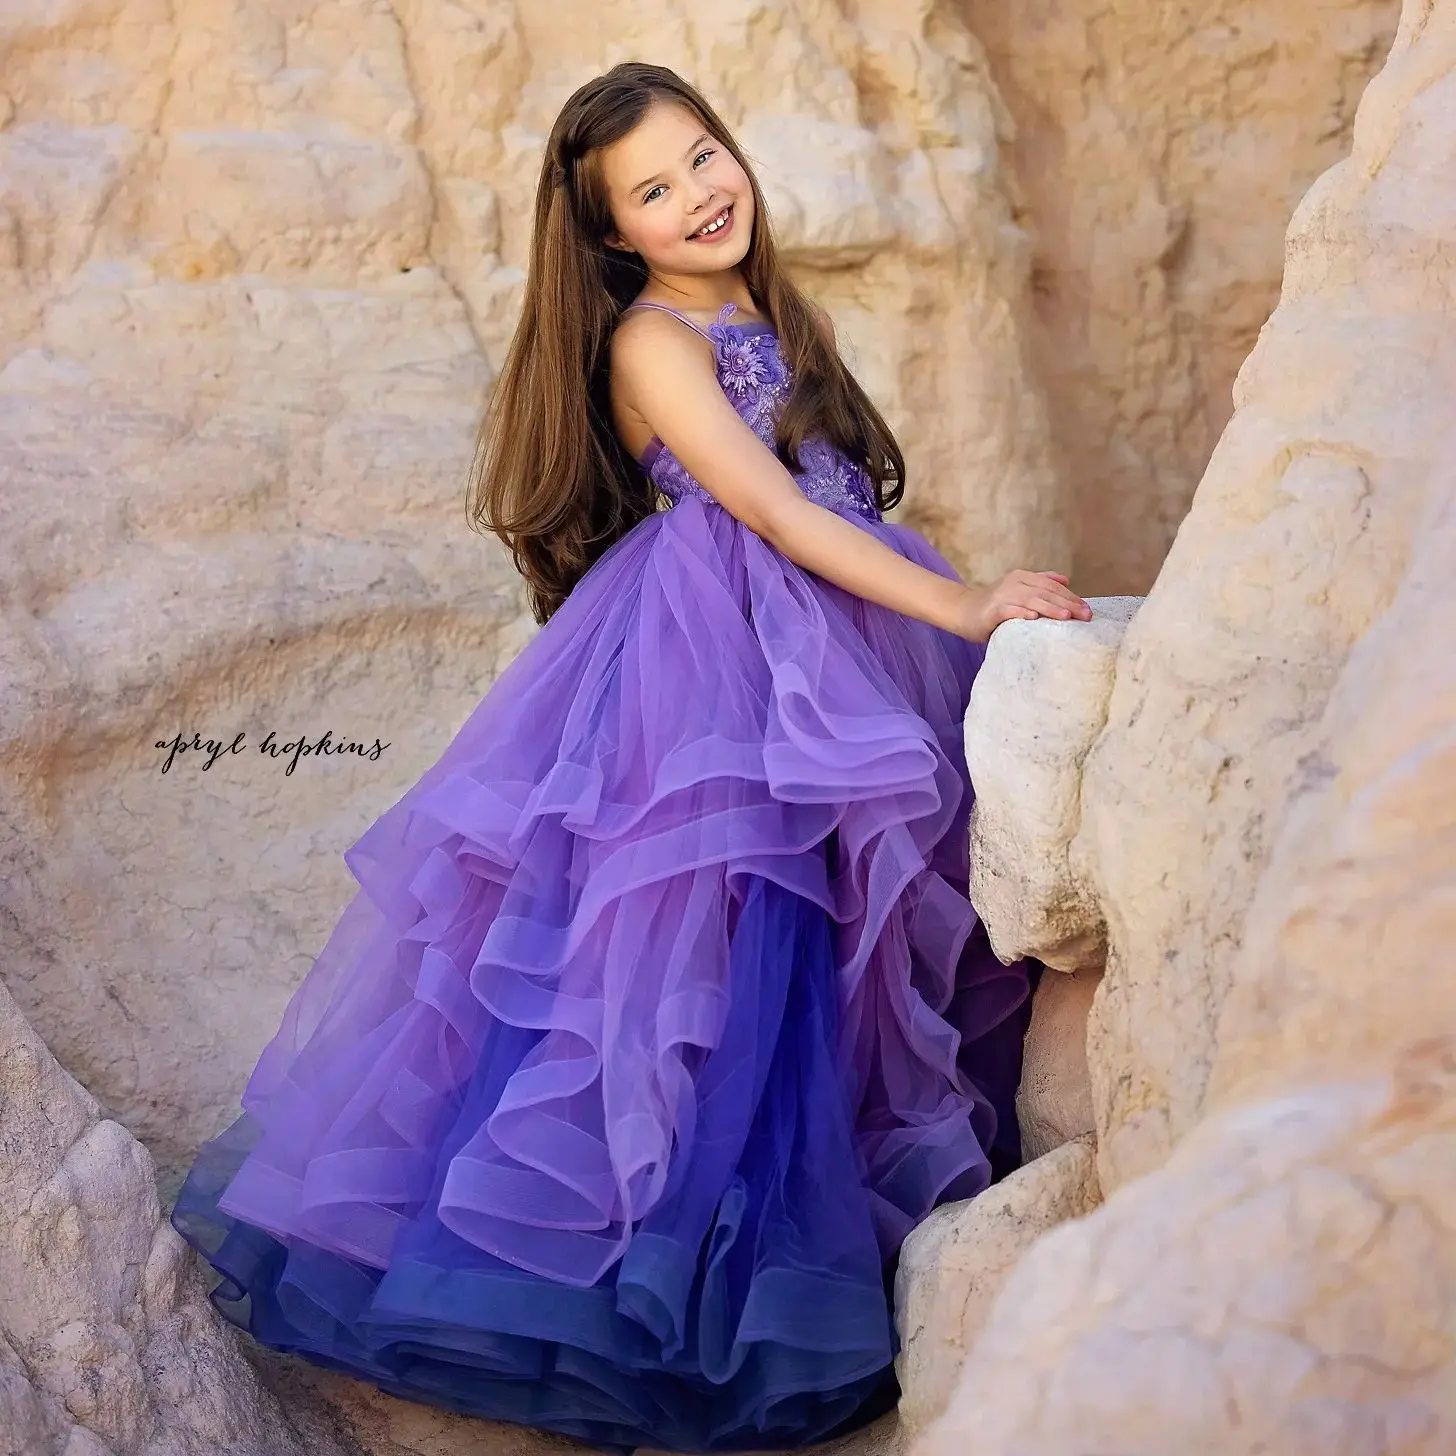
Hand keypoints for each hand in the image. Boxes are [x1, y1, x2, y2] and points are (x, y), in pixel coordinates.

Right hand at [954, 570, 1092, 642]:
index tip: (1087, 610)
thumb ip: (1041, 582)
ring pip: (1031, 600)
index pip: (1053, 587)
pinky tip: (1033, 618)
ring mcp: (1002, 596)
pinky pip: (1008, 610)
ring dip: (1050, 608)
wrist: (962, 610)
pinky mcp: (991, 610)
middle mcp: (1014, 583)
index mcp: (1023, 577)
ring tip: (1067, 616)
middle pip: (1046, 592)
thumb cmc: (994, 604)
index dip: (1071, 597)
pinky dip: (1021, 613)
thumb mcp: (1019, 589)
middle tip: (1085, 615)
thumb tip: (1066, 580)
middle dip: (1068, 604)